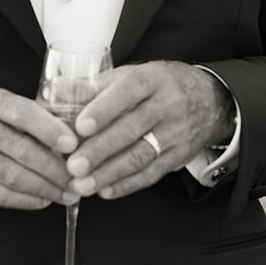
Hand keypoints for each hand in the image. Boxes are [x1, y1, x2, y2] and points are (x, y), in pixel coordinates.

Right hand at [0, 89, 78, 208]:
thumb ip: (31, 115)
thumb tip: (74, 134)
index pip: (23, 114)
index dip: (49, 129)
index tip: (72, 143)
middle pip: (23, 151)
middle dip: (57, 169)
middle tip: (79, 178)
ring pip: (15, 177)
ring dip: (47, 188)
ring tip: (68, 193)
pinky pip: (2, 195)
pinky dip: (27, 200)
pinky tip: (44, 199)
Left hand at [65, 62, 235, 200]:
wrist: (210, 100)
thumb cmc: (160, 85)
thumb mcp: (131, 75)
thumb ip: (94, 85)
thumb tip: (55, 91)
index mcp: (150, 79)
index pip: (126, 92)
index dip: (103, 110)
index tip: (80, 126)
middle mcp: (166, 106)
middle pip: (131, 129)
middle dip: (100, 150)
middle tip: (73, 165)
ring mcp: (175, 133)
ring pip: (141, 155)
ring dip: (109, 173)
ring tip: (82, 184)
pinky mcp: (178, 156)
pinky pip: (152, 173)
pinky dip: (127, 184)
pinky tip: (105, 190)